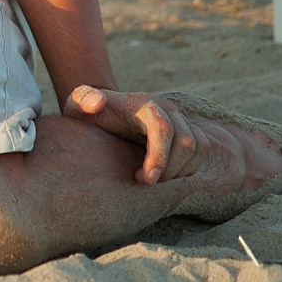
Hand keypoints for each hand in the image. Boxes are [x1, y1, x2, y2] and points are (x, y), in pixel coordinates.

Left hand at [68, 85, 207, 183]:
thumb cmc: (89, 111)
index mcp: (144, 104)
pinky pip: (202, 152)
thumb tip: (97, 102)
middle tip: (145, 182)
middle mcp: (168, 109)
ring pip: (199, 148)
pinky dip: (189, 169)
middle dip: (170, 169)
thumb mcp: (78, 103)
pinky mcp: (187, 131)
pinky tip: (165, 176)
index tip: (145, 179)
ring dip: (181, 171)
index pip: (163, 129)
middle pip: (186, 142)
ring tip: (153, 180)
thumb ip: (82, 99)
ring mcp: (180, 119)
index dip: (159, 157)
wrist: (105, 111)